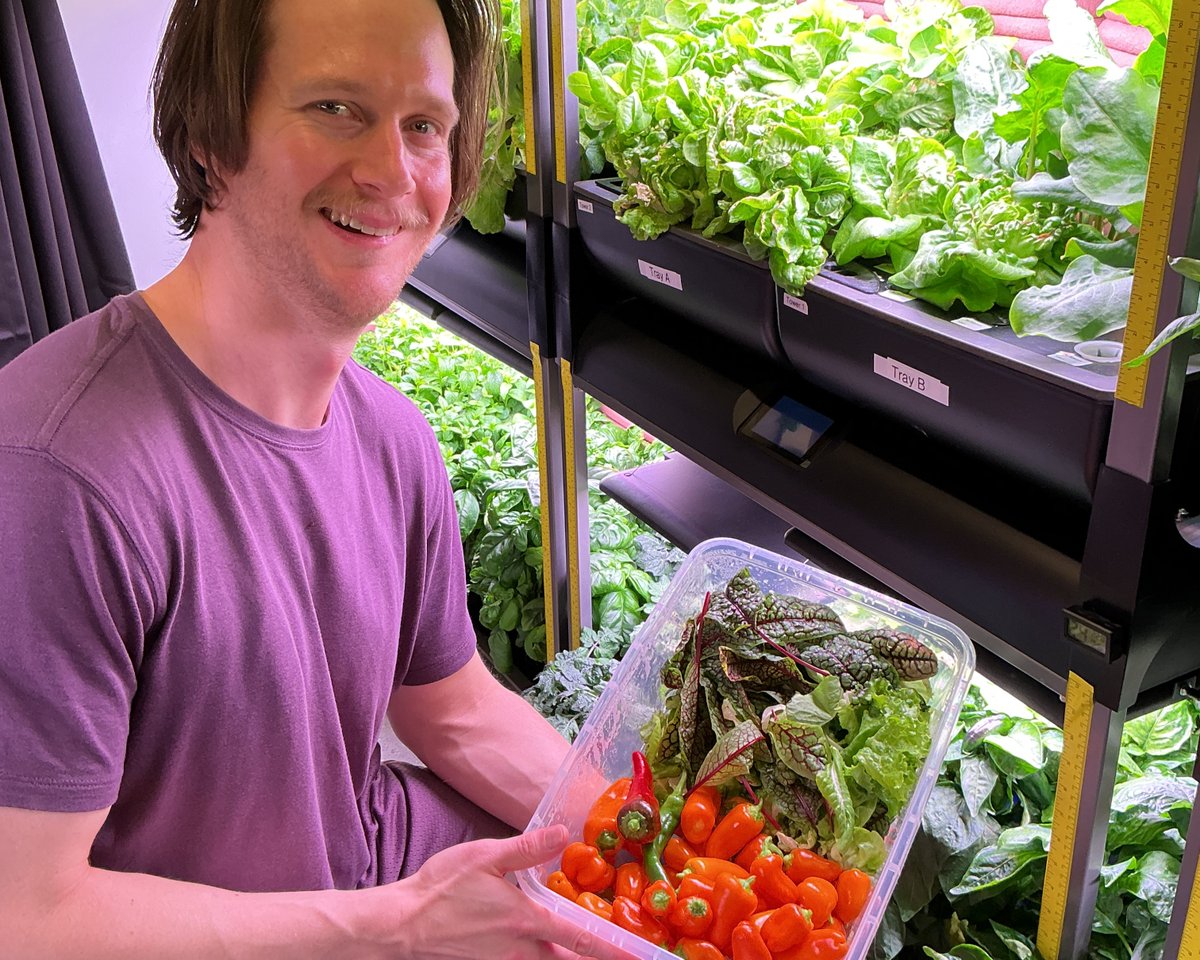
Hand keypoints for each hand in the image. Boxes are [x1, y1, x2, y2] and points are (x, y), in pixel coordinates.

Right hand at [379, 825, 639, 959]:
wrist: (399, 927)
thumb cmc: (440, 889)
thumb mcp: (485, 856)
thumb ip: (527, 848)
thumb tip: (563, 832)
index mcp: (526, 922)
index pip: (583, 940)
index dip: (615, 949)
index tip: (642, 955)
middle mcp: (521, 952)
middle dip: (593, 958)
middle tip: (620, 952)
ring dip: (566, 957)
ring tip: (585, 948)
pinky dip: (540, 957)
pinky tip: (540, 946)